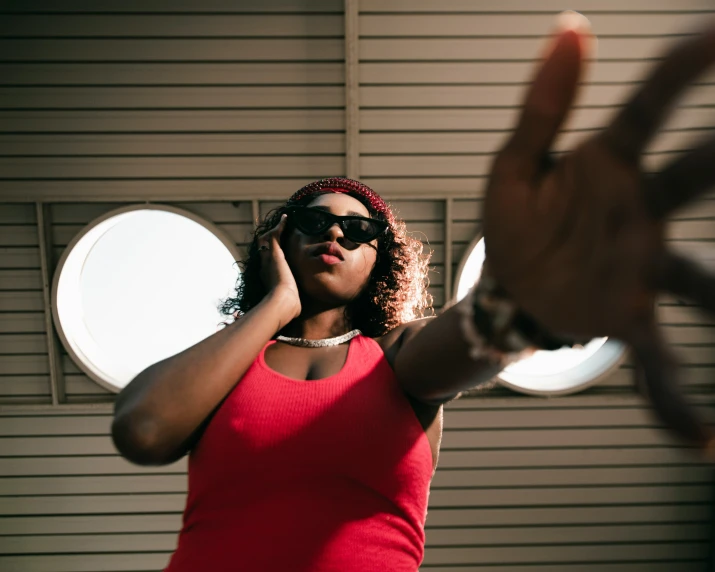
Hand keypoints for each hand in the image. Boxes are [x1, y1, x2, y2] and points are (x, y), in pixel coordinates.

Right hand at [257, 214, 300, 321]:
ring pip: (267, 240)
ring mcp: (268, 260)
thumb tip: (297, 313)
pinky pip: (275, 235)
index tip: (277, 252)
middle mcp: (265, 267)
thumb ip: (291, 305)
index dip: (270, 256)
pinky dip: (280, 227)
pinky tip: (286, 219)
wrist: (281, 305)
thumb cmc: (286, 309)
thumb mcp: (289, 306)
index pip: (267, 263)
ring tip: (283, 223)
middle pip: (263, 249)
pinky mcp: (275, 255)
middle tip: (277, 232)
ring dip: (275, 231)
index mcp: (267, 279)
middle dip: (270, 240)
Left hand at [483, 17, 714, 450]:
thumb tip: (572, 24)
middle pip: (701, 175)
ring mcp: (641, 270)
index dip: (690, 64)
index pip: (653, 104)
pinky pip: (660, 360)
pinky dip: (680, 399)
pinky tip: (706, 443)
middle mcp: (640, 214)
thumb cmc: (518, 221)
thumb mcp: (517, 162)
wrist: (508, 288)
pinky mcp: (628, 320)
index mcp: (608, 165)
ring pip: (703, 279)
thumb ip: (544, 103)